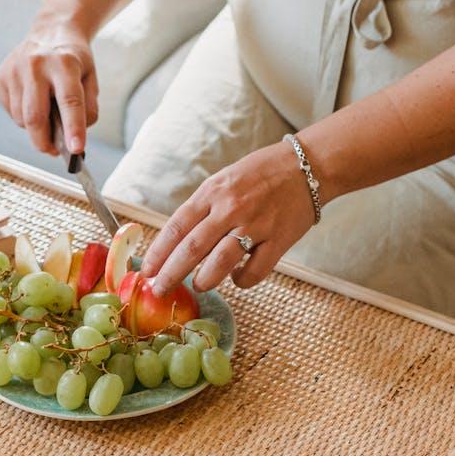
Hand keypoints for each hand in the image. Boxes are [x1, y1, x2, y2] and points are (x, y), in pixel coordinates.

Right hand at [0, 25, 98, 155]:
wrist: (51, 30)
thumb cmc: (74, 60)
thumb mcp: (91, 79)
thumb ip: (88, 109)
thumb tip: (73, 141)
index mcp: (65, 63)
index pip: (70, 101)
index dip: (73, 128)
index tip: (75, 150)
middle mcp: (37, 65)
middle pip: (35, 117)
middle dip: (44, 142)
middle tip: (53, 151)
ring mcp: (15, 69)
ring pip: (21, 118)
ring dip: (35, 128)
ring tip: (47, 115)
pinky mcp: (2, 75)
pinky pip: (12, 111)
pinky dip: (23, 117)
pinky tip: (34, 102)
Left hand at [141, 142, 315, 294]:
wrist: (308, 165)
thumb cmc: (260, 173)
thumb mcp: (223, 180)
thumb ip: (203, 208)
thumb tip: (177, 241)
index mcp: (212, 192)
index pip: (176, 227)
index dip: (158, 253)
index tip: (147, 270)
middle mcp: (230, 208)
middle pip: (191, 249)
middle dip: (171, 274)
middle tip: (159, 289)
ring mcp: (255, 224)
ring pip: (220, 263)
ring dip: (204, 280)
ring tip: (198, 285)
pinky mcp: (279, 240)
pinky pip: (254, 270)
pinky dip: (241, 280)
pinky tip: (237, 278)